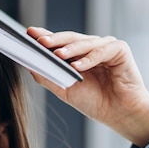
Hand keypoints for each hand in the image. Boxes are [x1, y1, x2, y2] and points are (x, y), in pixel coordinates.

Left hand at [27, 27, 148, 147]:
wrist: (118, 113)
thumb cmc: (95, 101)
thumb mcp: (65, 89)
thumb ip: (48, 76)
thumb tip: (28, 65)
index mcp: (77, 54)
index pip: (59, 42)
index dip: (45, 37)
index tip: (29, 34)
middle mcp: (91, 47)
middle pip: (70, 39)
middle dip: (54, 40)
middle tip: (40, 41)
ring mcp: (105, 47)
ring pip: (85, 43)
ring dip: (70, 49)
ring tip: (57, 54)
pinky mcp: (120, 50)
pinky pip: (101, 51)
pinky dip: (89, 59)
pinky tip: (77, 66)